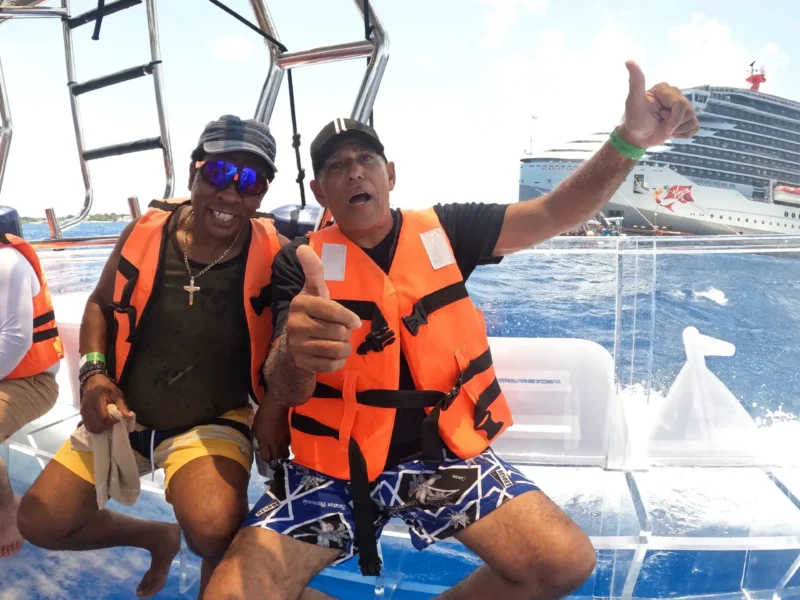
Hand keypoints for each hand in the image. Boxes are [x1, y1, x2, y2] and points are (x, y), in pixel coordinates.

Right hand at [80, 373, 133, 433]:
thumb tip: (130, 417)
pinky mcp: (81, 414)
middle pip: (97, 424)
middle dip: (107, 426)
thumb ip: (122, 406)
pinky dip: (94, 428)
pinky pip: (87, 426)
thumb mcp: (117, 393)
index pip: (103, 417)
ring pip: (91, 427)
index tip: (117, 419)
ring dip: (100, 428)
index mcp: (97, 400)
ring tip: (107, 423)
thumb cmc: (106, 386)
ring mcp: (83, 411)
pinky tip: (101, 424)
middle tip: (113, 422)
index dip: (112, 421)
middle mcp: (88, 406)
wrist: (92, 381)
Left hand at [252, 401, 289, 461]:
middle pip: (277, 459)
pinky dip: (287, 446)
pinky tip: (284, 442)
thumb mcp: (255, 425)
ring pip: (285, 454)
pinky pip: (289, 445)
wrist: (277, 404)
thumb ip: (257, 436)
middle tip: (273, 455)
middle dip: (275, 459)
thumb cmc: (263, 413)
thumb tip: (259, 442)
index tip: (265, 455)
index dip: (266, 458)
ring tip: (280, 451)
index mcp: (264, 441)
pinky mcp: (290, 435)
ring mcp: (283, 440)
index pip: (266, 457)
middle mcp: (274, 443)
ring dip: (282, 454)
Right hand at [286, 245, 361, 372]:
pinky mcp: (302, 363)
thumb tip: (302, 247)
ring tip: (338, 343)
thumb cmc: (312, 313)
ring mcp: (297, 345)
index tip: (355, 321)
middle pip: (337, 331)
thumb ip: (314, 271)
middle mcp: (295, 324)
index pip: (331, 310)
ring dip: (344, 348)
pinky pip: (331, 365)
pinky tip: (333, 355)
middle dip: (345, 333)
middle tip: (340, 332)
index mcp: (300, 304)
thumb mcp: (314, 290)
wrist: (294, 344)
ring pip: (336, 349)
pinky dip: (338, 362)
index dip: (347, 317)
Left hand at [617, 60, 699, 147]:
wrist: (637, 137)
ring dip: (677, 130)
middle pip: (689, 112)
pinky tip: (672, 131)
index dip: (673, 118)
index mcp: (666, 89)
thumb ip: (635, 82)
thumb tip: (628, 61)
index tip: (660, 118)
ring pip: (692, 121)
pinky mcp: (686, 119)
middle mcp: (676, 95)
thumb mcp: (633, 101)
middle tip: (660, 122)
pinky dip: (683, 134)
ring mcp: (683, 108)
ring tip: (665, 126)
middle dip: (674, 124)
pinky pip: (694, 128)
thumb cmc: (634, 119)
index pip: (681, 104)